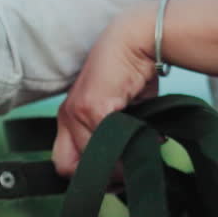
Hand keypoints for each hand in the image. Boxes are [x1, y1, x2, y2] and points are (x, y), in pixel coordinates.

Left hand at [52, 1, 159, 177]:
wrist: (136, 40)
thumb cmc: (133, 74)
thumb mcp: (122, 112)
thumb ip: (120, 136)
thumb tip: (133, 165)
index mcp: (71, 119)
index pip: (66, 163)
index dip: (91, 174)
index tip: (119, 176)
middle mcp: (67, 117)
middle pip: (67, 168)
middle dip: (98, 177)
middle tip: (128, 171)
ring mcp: (75, 113)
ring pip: (90, 160)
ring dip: (120, 164)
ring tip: (144, 151)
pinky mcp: (90, 107)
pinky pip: (105, 144)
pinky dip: (130, 148)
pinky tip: (151, 138)